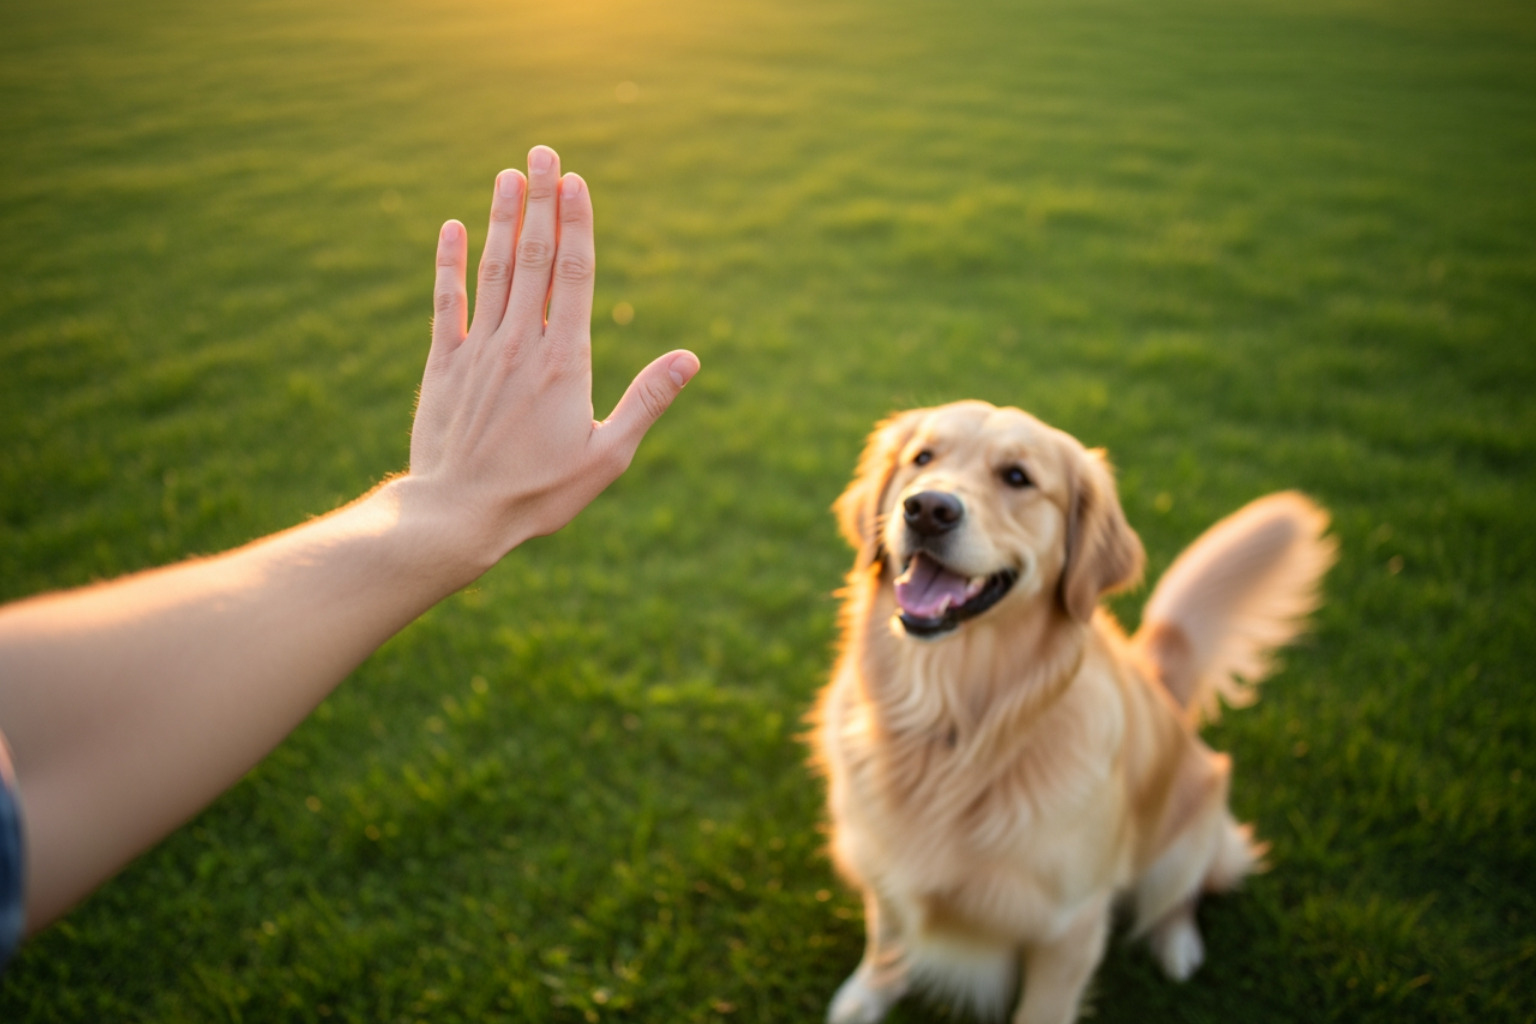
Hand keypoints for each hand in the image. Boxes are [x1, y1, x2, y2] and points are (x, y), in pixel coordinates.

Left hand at [406, 145, 697, 566]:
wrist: (458, 515)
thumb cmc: (540, 493)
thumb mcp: (608, 454)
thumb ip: (647, 400)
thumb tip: (690, 359)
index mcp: (564, 361)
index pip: (575, 275)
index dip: (577, 223)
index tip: (576, 180)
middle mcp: (520, 344)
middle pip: (534, 257)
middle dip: (540, 201)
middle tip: (543, 152)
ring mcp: (478, 350)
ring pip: (493, 270)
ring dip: (501, 220)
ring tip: (507, 175)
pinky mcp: (443, 366)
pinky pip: (446, 303)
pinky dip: (449, 264)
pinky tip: (453, 230)